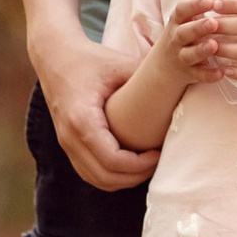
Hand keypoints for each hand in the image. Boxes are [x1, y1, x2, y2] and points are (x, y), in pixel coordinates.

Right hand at [32, 33, 155, 189]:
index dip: (139, 165)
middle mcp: (70, 137)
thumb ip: (147, 75)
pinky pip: (88, 172)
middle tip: (159, 160)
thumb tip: (181, 78)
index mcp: (82, 119)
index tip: (159, 152)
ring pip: (95, 179)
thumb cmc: (89, 59)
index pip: (112, 160)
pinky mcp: (67, 144)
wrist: (54, 57)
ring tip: (147, 164)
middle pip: (105, 176)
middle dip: (135, 176)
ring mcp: (65, 143)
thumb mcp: (119, 64)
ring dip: (123, 179)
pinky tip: (130, 163)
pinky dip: (110, 175)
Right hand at [163, 0, 231, 78]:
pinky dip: (208, 75)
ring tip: (214, 45)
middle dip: (198, 27)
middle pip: (184, 32)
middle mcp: (177, 38)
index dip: (194, 5)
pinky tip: (221, 73)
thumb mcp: (188, 19)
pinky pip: (197, 75)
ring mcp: (181, 57)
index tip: (209, 1)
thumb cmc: (185, 36)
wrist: (163, 68)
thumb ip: (206, 5)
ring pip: (189, 54)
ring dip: (201, 50)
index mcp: (178, 22)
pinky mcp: (187, 73)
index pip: (182, 10)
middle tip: (213, 23)